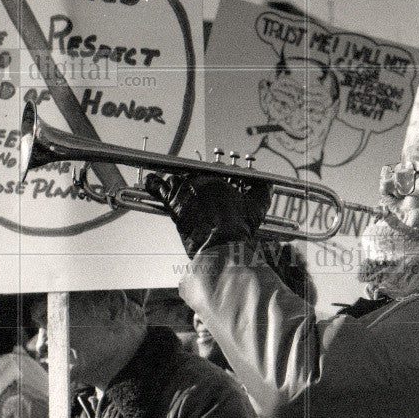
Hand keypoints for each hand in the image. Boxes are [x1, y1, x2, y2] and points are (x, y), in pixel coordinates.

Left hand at [144, 173, 272, 257]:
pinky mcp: (173, 203)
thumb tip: (268, 184)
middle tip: (196, 193)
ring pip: (175, 180)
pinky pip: (157, 187)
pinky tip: (150, 181)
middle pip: (192, 176)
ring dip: (175, 185)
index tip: (213, 186)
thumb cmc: (238, 229)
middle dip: (193, 183)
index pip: (212, 171)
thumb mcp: (258, 208)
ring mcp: (185, 191)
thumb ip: (263, 191)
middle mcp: (200, 182)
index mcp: (219, 180)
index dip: (211, 180)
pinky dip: (153, 183)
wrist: (222, 246)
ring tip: (176, 189)